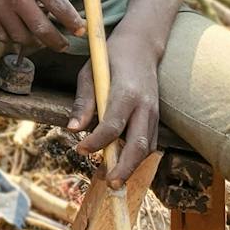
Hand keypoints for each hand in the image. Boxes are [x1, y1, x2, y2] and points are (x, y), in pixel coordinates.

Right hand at [0, 0, 82, 49]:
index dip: (73, 21)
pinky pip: (2, 35)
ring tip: (40, 40)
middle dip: (57, 42)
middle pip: (42, 29)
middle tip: (63, 45)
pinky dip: (12, 38)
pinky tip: (18, 33)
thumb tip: (56, 2)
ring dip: (34, 42)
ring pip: (22, 37)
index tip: (80, 30)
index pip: (59, 5)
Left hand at [68, 24, 164, 187]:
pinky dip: (138, 157)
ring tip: (112, 179)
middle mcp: (145, 105)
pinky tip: (122, 164)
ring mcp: (154, 113)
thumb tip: (72, 129)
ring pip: (148, 147)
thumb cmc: (110, 58)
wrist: (141, 46)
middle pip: (139, 144)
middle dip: (125, 167)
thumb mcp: (89, 73)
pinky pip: (150, 143)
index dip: (97, 141)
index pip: (113, 124)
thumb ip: (83, 102)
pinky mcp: (156, 118)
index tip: (80, 149)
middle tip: (110, 183)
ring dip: (132, 166)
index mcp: (126, 92)